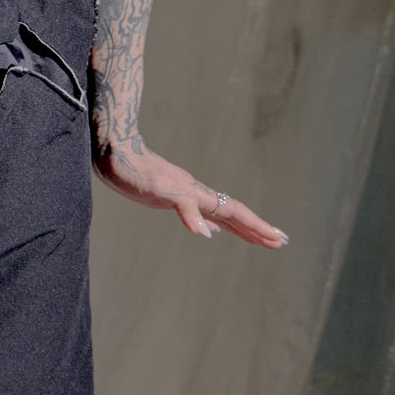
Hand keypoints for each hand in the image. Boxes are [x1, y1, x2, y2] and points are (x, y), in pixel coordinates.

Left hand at [93, 138, 286, 246]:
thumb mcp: (160, 191)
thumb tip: (208, 234)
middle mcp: (196, 194)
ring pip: (221, 214)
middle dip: (257, 229)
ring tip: (259, 238)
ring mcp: (186, 195)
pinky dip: (214, 224)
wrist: (114, 152)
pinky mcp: (172, 197)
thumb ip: (186, 210)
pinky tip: (214, 230)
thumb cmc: (134, 170)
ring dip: (241, 228)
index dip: (256, 226)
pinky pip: (203, 214)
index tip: (278, 239)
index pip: (235, 212)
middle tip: (280, 242)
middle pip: (234, 214)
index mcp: (198, 193)